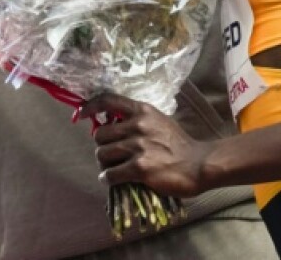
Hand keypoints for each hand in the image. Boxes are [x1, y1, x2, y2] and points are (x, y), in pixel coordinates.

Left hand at [79, 93, 211, 197]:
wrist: (199, 164)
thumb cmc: (179, 145)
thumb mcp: (159, 122)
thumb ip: (137, 121)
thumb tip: (112, 126)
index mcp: (143, 111)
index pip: (108, 100)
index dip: (90, 107)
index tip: (80, 115)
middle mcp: (139, 125)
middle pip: (100, 135)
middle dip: (102, 147)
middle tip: (112, 155)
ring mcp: (139, 147)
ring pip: (102, 155)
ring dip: (105, 164)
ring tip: (115, 169)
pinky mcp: (140, 168)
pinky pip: (110, 174)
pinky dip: (108, 179)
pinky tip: (115, 180)